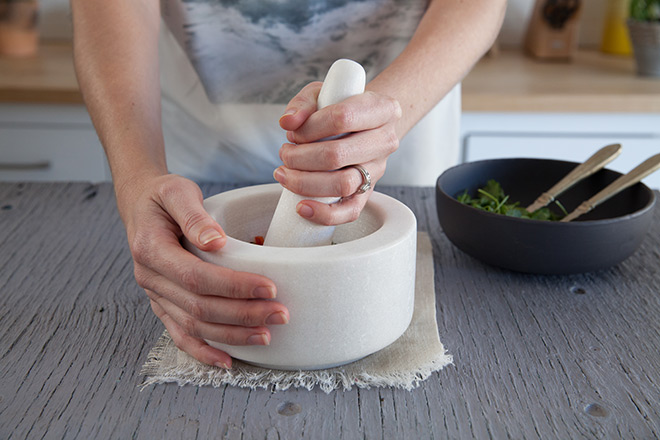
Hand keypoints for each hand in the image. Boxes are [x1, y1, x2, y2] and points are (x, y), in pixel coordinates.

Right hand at [120, 174, 288, 368]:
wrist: (140, 204)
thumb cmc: (163, 196)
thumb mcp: (177, 191)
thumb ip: (194, 215)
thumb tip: (216, 242)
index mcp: (151, 250)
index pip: (196, 276)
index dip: (233, 286)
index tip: (269, 288)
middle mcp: (149, 278)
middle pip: (199, 307)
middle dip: (243, 314)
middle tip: (280, 314)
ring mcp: (155, 295)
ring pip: (193, 325)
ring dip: (231, 335)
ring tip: (266, 336)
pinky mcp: (163, 304)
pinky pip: (180, 334)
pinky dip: (203, 351)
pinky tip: (228, 361)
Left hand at [276, 82, 401, 225]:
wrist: (366, 124)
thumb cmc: (342, 106)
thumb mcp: (323, 92)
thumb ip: (303, 103)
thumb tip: (289, 123)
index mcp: (381, 109)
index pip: (343, 117)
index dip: (310, 127)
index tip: (294, 131)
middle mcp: (385, 140)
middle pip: (338, 154)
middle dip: (300, 157)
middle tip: (285, 153)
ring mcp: (378, 169)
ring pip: (342, 184)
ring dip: (304, 181)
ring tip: (285, 173)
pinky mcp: (369, 192)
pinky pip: (350, 211)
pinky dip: (324, 213)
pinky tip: (301, 207)